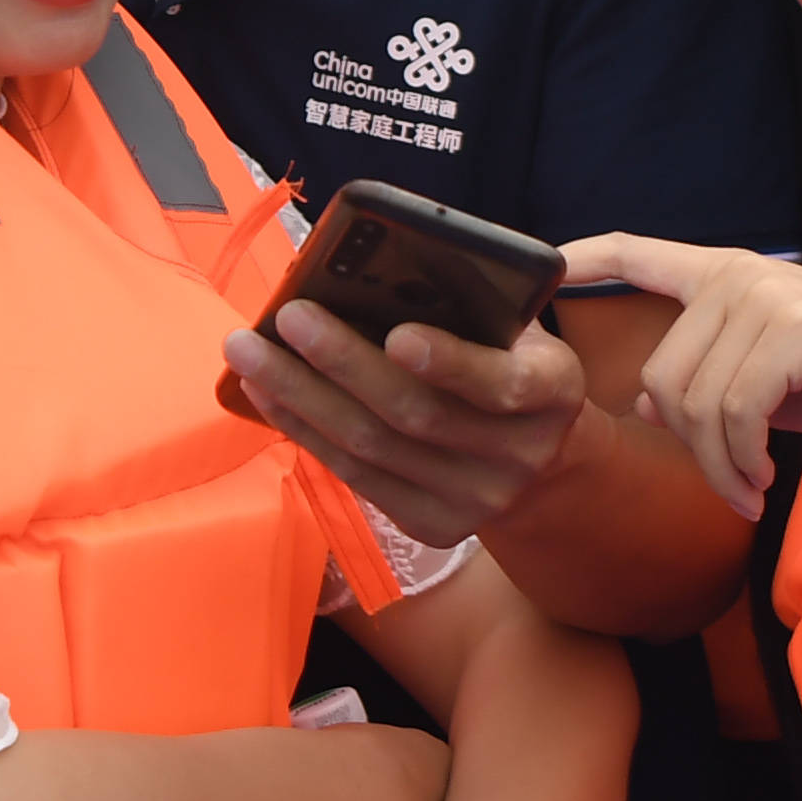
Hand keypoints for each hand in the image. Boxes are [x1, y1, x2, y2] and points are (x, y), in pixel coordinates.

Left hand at [221, 301, 587, 547]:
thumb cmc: (510, 363)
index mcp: (553, 392)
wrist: (542, 459)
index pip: (503, 384)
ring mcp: (475, 501)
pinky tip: (264, 392)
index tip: (398, 334)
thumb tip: (369, 272)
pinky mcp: (433, 528)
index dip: (451, 362)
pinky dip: (303, 431)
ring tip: (248, 352)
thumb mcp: (515, 332)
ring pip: (372, 450)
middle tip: (288, 317)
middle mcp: (520, 455)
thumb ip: (467, 309)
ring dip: (301, 397)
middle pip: (417, 415)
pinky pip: (356, 478)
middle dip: (344, 364)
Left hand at [560, 237, 801, 522]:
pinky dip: (743, 463)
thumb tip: (651, 405)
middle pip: (662, 374)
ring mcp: (768, 298)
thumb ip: (710, 380)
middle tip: (733, 485)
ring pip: (695, 403)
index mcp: (730, 274)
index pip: (637, 252)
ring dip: (720, 467)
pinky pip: (734, 415)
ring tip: (752, 488)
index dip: (582, 257)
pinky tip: (767, 480)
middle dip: (690, 447)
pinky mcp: (796, 333)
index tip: (542, 268)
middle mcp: (742, 274)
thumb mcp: (770, 380)